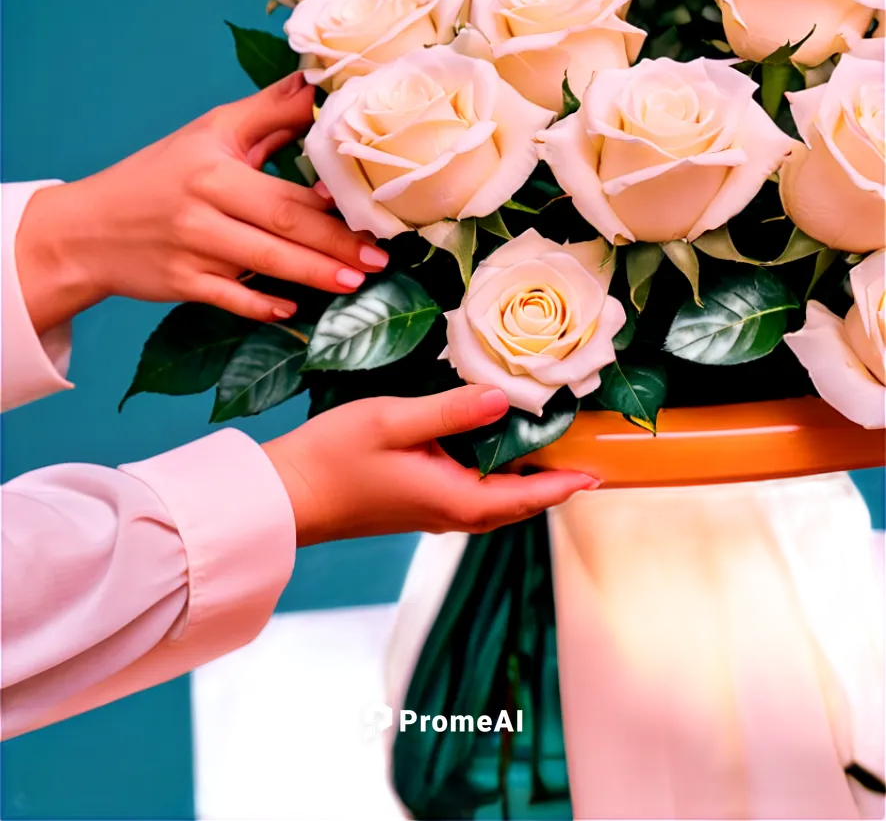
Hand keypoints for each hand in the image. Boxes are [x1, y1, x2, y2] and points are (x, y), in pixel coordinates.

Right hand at [16, 73, 388, 334]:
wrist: (88, 229)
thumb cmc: (159, 176)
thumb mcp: (210, 133)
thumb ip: (267, 112)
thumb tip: (316, 83)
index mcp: (215, 169)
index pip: (284, 189)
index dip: (330, 205)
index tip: (372, 213)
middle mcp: (203, 210)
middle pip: (280, 229)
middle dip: (334, 246)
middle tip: (380, 260)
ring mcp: (191, 252)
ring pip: (261, 267)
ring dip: (311, 276)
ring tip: (356, 283)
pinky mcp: (181, 285)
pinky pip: (228, 300)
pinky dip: (260, 308)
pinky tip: (293, 311)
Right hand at [262, 386, 598, 544]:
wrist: (286, 496)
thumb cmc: (334, 457)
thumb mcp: (393, 421)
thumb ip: (451, 411)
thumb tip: (504, 398)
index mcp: (452, 497)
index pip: (523, 497)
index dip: (562, 486)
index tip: (597, 475)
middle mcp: (447, 513)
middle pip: (514, 506)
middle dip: (551, 488)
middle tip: (584, 463)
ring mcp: (429, 513)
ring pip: (492, 505)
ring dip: (524, 487)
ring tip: (550, 459)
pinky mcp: (414, 506)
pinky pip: (470, 499)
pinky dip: (494, 483)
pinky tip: (491, 458)